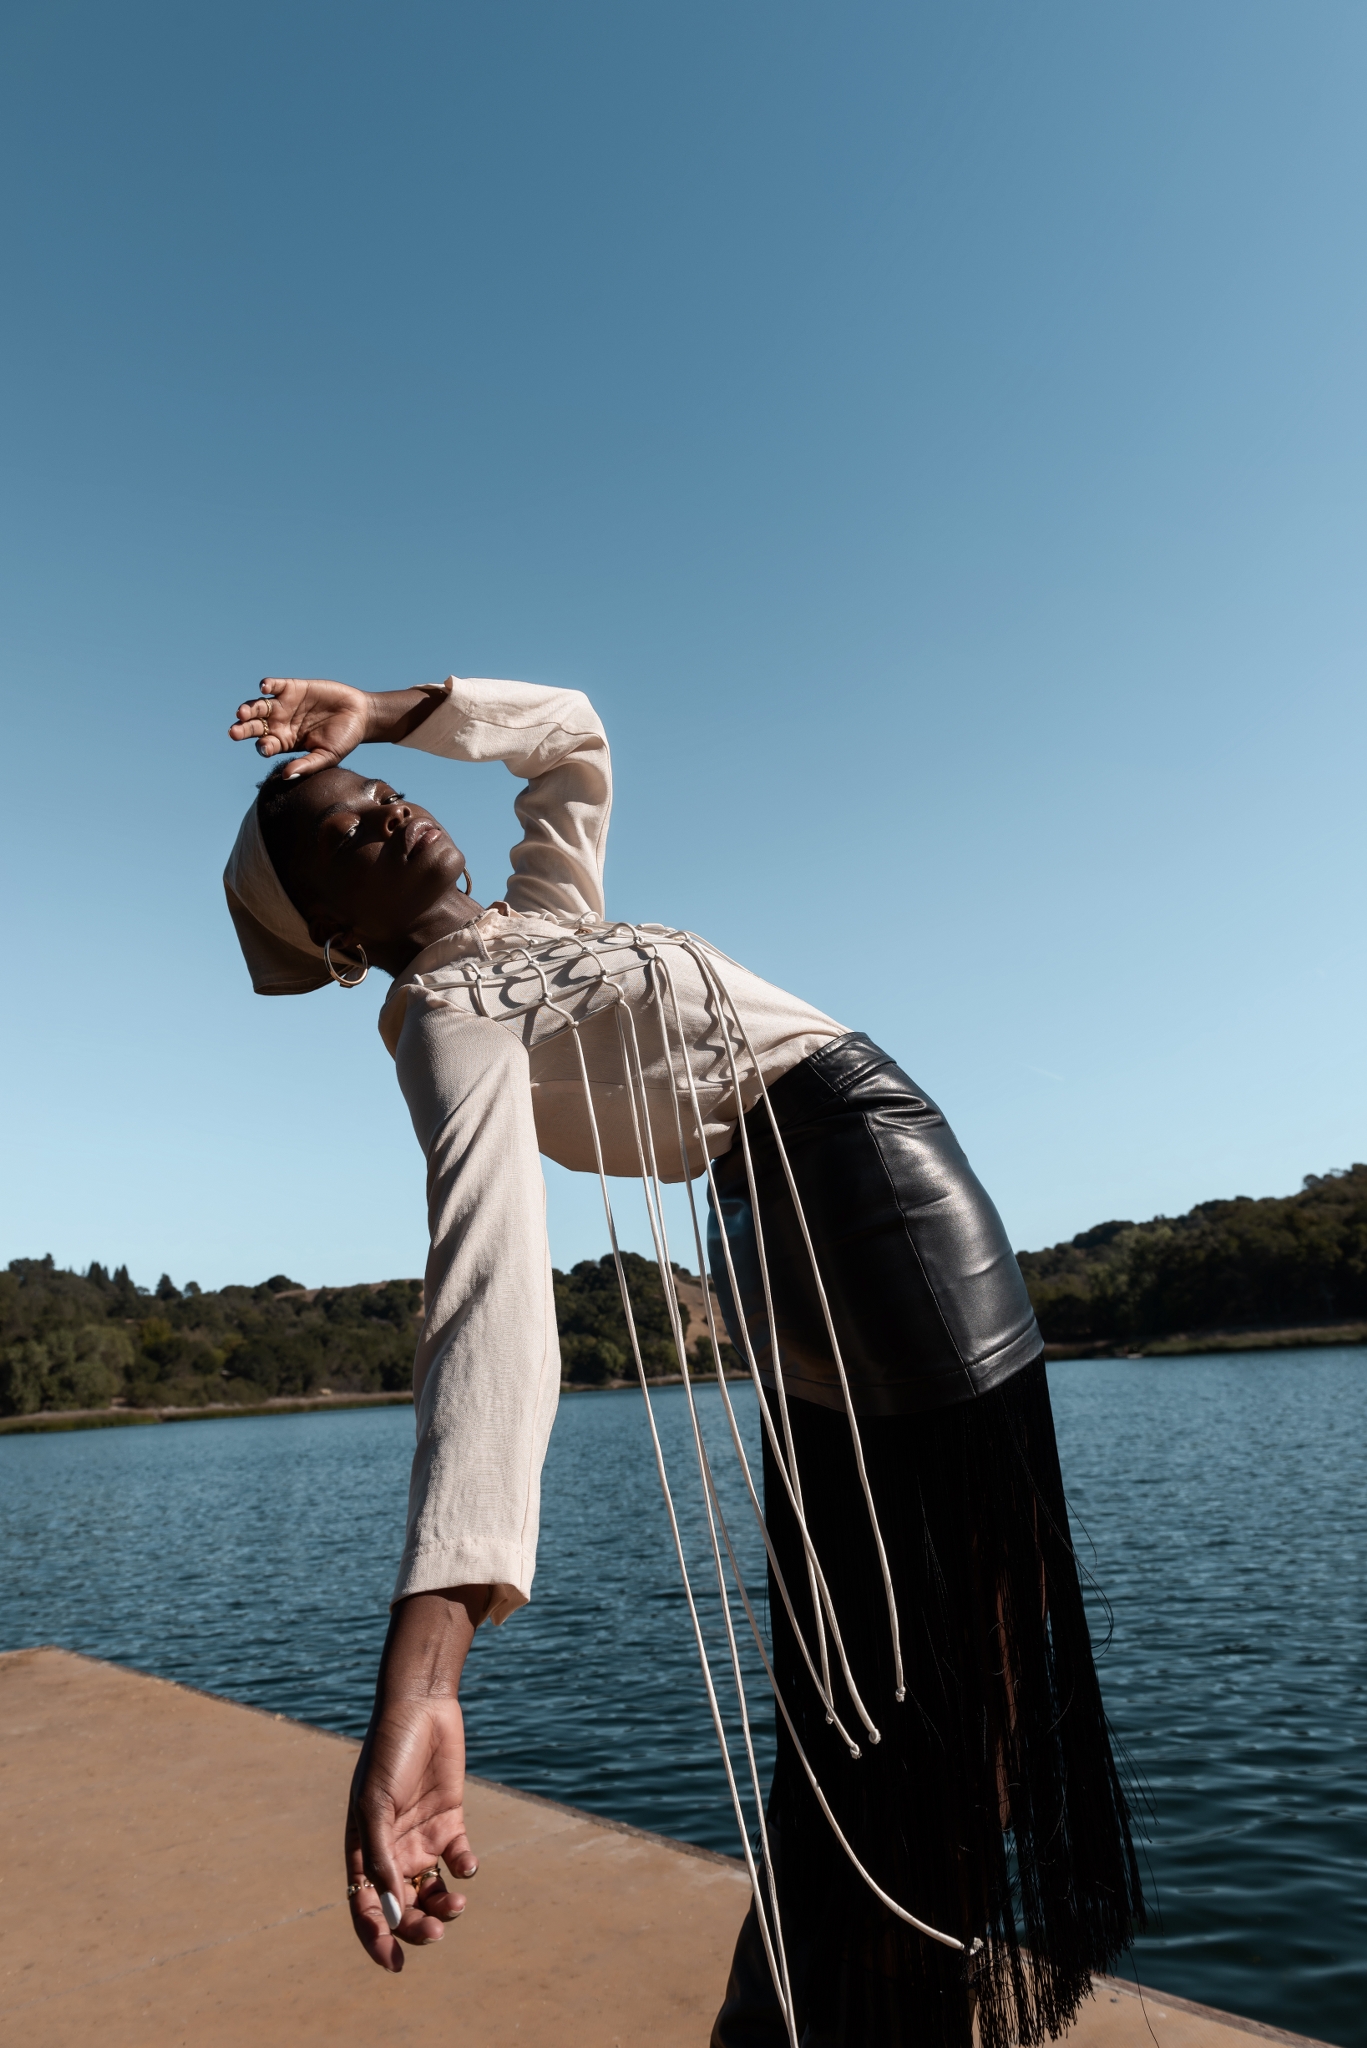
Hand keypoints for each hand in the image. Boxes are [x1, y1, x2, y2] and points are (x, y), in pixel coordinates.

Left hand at [229, 677, 371, 778]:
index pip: (265, 745)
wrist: (360, 715)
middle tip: (234, 732)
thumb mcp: (327, 756)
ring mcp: (284, 705)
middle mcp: (279, 723)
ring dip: (249, 709)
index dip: (262, 746)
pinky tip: (264, 688)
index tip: (265, 748)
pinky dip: (267, 685)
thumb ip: (307, 765)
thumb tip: (286, 776)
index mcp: (284, 742)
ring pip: (259, 706)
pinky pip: (274, 686)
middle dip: (243, 729)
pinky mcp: (292, 688)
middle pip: (254, 726)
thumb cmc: (343, 740)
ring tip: (243, 712)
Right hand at [346, 1694, 477, 1971]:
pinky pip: (457, 1858)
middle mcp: (391, 1849)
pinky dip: (464, 1870)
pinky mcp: (450, 1820)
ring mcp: (421, 1836)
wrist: (421, 1707)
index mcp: (363, 1849)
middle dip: (418, 1926)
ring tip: (456, 1904)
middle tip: (437, 1932)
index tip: (395, 1965)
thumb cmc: (388, 1752)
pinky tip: (466, 1866)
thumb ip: (381, 1857)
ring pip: (432, 1888)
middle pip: (403, 1905)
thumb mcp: (377, 1805)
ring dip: (443, 1905)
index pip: (366, 1907)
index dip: (378, 1940)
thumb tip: (390, 1911)